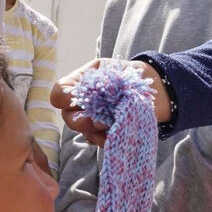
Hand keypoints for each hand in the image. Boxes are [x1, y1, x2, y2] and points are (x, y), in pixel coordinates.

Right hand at [51, 58, 171, 144]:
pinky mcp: (106, 135)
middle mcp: (81, 106)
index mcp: (78, 86)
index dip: (64, 97)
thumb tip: (80, 93)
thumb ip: (93, 79)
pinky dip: (108, 138)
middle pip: (68, 117)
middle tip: (98, 119)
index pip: (59, 93)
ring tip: (112, 122)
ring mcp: (93, 122)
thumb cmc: (127, 75)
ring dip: (97, 129)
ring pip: (84, 131)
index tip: (76, 96)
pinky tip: (118, 131)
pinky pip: (101, 141)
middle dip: (81, 120)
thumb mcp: (108, 69)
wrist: (152, 88)